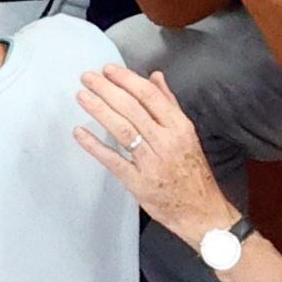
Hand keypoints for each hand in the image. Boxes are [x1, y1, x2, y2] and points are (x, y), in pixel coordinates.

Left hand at [73, 63, 235, 237]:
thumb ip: (169, 104)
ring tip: (82, 96)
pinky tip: (80, 132)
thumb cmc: (192, 171)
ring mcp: (151, 162)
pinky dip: (95, 145)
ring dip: (99, 110)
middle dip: (107, 90)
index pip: (150, 96)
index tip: (108, 70)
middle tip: (88, 78)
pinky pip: (114, 160)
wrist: (201, 211)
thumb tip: (155, 78)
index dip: (127, 80)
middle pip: (132, 109)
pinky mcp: (138, 182)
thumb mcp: (186, 133)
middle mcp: (166, 141)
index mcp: (179, 127)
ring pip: (122, 130)